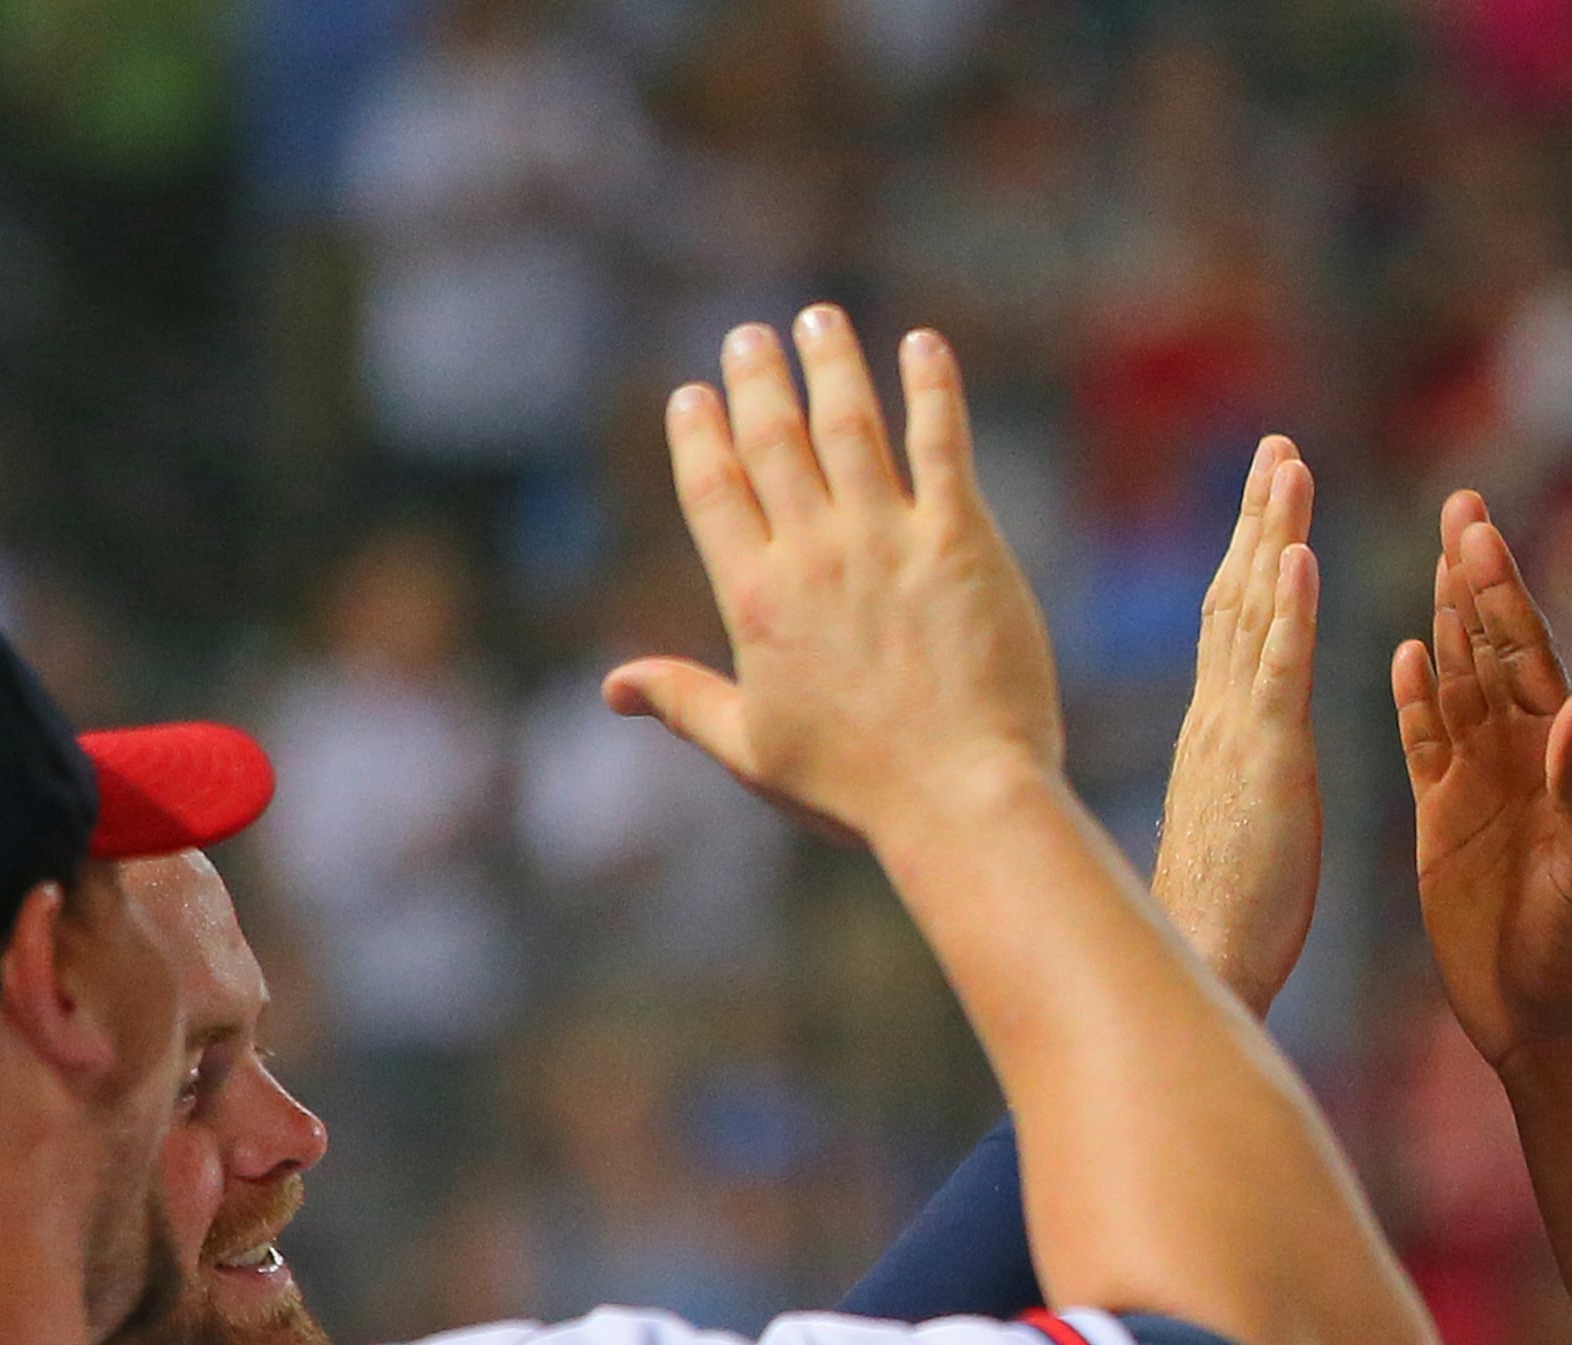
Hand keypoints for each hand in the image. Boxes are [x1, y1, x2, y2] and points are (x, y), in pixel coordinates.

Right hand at [605, 307, 1063, 844]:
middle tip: (751, 335)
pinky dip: (932, 388)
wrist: (959, 800)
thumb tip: (610, 686)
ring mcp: (886, 541)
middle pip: (774, 441)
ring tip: (820, 318)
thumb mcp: (752, 748)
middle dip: (758, 379)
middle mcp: (813, 555)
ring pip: (850, 425)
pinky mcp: (960, 542)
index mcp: (756, 599)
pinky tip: (923, 343)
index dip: (701, 435)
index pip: (713, 491)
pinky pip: (942, 444)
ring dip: (832, 363)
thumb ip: (683, 701)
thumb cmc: (859, 787)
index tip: (693, 394)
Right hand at [1156, 435, 1324, 1009]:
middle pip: (1239, 594)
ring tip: (1288, 461)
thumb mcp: (1227, 827)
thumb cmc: (1215, 921)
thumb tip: (1220, 763)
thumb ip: (1227, 780)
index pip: (1233, 623)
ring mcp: (1239, 732)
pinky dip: (1290, 609)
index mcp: (1218, 731)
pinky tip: (1300, 553)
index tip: (1265, 493)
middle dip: (1259, 516)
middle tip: (1278, 445)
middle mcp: (1220, 716)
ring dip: (1274, 532)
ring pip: (1256, 612)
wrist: (1201, 970)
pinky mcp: (1268, 763)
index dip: (1249, 554)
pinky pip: (1280, 672)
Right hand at [1398, 491, 1571, 1070]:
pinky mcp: (1445, 822)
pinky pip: (1426, 745)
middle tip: (1461, 503)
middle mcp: (1523, 759)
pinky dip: (1416, 700)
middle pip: (1494, 648)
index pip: (1528, 654)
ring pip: (1460, 683)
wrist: (1550, 1023)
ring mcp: (1482, 786)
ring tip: (1436, 554)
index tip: (1478, 526)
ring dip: (1448, 620)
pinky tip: (1406, 653)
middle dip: (1476, 577)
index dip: (1502, 590)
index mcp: (1561, 757)